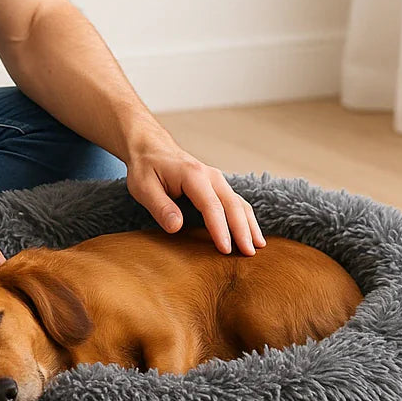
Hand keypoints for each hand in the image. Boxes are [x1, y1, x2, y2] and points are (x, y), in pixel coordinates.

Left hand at [125, 133, 266, 255]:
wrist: (150, 146)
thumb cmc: (146, 167)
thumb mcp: (143, 187)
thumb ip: (160, 207)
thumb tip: (176, 227)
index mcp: (192, 175)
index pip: (211, 205)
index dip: (220, 229)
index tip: (226, 250)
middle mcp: (210, 175)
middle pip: (233, 204)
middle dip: (243, 230)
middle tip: (249, 254)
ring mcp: (216, 179)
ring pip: (239, 203)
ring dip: (249, 224)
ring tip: (258, 247)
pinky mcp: (217, 185)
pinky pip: (236, 202)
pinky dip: (245, 218)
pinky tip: (252, 233)